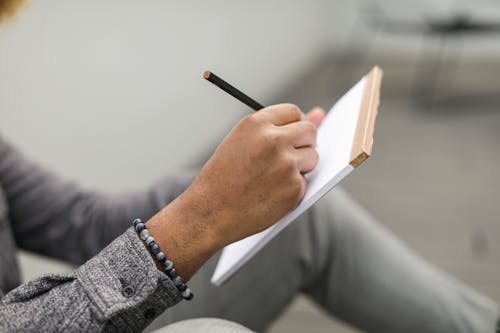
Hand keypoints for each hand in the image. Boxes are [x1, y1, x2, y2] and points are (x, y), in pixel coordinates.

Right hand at [147, 104, 323, 278]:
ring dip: (301, 167)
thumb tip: (321, 114)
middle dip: (304, 143)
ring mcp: (286, 165)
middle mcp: (273, 141)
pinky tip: (271, 194)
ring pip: (313, 157)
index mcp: (257, 124)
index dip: (292, 125)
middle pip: (309, 131)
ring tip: (272, 178)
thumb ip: (279, 127)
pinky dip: (293, 189)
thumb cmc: (223, 176)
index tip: (289, 135)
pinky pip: (306, 182)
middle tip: (286, 157)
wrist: (209, 212)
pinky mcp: (294, 189)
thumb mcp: (242, 142)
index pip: (293, 112)